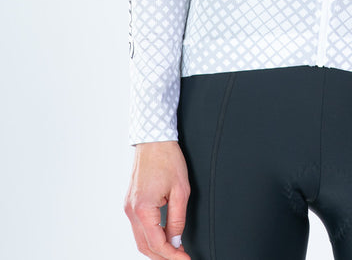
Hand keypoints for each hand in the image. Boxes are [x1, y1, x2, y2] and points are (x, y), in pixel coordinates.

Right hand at [124, 140, 191, 259]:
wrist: (154, 140)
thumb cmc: (167, 159)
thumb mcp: (180, 190)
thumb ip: (178, 219)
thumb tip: (176, 240)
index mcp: (143, 209)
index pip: (157, 244)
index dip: (172, 255)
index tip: (185, 259)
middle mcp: (131, 210)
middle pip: (145, 246)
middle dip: (163, 256)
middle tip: (181, 256)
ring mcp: (129, 207)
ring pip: (140, 239)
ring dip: (157, 248)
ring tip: (175, 249)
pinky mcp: (130, 203)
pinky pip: (139, 228)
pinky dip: (151, 236)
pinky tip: (165, 236)